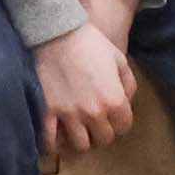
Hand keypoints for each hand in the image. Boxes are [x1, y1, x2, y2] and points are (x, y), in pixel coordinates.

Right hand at [34, 19, 138, 164]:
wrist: (55, 31)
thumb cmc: (89, 43)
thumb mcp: (119, 59)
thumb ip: (128, 84)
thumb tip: (126, 103)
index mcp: (115, 101)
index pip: (123, 128)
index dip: (118, 120)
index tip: (110, 113)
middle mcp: (94, 113)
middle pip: (103, 138)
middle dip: (100, 130)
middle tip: (93, 118)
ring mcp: (69, 114)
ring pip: (80, 144)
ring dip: (80, 136)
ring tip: (75, 126)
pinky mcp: (47, 111)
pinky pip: (50, 141)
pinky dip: (54, 142)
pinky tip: (56, 133)